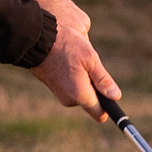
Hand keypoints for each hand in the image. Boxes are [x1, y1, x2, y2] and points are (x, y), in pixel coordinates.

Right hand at [10, 0, 120, 120]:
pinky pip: (70, 85)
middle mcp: (69, 99)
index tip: (112, 96)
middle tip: (90, 65)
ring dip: (84, 78)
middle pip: (92, 100)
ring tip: (76, 59)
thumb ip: (103, 80)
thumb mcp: (90, 58)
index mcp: (80, 95)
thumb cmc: (64, 46)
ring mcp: (60, 94)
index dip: (109, 107)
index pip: (100, 113)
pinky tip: (68, 60)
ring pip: (81, 90)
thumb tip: (115, 97)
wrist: (36, 38)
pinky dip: (73, 75)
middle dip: (95, 86)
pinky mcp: (53, 86)